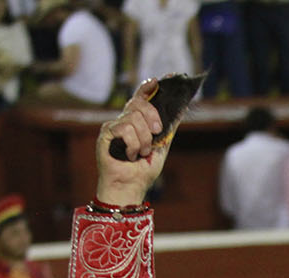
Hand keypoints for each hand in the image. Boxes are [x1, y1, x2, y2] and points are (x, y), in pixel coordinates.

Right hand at [96, 77, 165, 206]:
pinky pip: (124, 129)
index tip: (159, 80)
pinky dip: (132, 145)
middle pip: (138, 102)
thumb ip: (170, 127)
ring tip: (140, 153)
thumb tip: (182, 107)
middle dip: (152, 117)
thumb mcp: (163, 146)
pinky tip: (129, 156)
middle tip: (157, 133)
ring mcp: (114, 126)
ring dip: (143, 140)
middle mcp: (124, 120)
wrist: (130, 187)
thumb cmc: (144, 171)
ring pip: (133, 118)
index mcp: (137, 121)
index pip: (141, 96)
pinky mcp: (105, 133)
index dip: (148, 86)